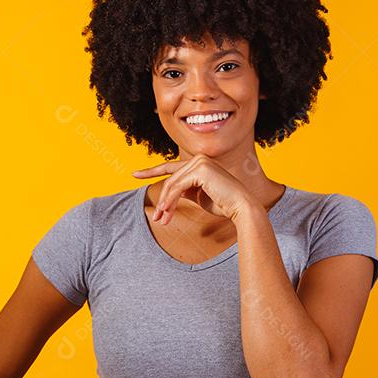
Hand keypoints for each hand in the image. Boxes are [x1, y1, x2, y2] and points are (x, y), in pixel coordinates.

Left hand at [132, 153, 253, 225]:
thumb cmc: (224, 204)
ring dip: (166, 204)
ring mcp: (200, 162)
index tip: (135, 174)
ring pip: (172, 185)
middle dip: (163, 201)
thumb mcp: (199, 196)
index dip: (151, 171)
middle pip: (171, 180)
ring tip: (162, 219)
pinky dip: (171, 201)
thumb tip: (170, 195)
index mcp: (199, 163)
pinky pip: (178, 187)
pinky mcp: (200, 169)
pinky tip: (167, 212)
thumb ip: (186, 191)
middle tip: (157, 218)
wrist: (242, 208)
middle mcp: (199, 159)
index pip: (171, 167)